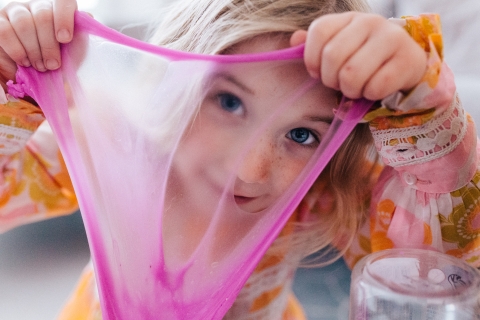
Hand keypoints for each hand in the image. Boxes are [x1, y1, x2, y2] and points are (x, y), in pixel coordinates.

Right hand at [0, 0, 76, 87]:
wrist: (40, 77)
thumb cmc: (60, 61)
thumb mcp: (74, 52)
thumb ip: (81, 36)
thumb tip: (87, 17)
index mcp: (58, 9)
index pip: (62, 1)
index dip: (64, 18)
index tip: (65, 40)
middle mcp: (36, 6)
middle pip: (42, 16)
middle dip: (49, 45)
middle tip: (52, 65)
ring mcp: (16, 12)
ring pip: (23, 23)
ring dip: (33, 49)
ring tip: (39, 66)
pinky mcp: (0, 22)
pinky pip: (4, 32)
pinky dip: (16, 50)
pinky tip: (24, 62)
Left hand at [290, 12, 427, 100]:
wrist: (405, 64)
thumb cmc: (364, 59)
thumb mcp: (338, 49)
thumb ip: (315, 46)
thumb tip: (294, 39)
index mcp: (348, 18)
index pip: (319, 31)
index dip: (312, 59)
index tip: (317, 73)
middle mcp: (370, 22)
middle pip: (333, 56)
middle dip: (331, 79)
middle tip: (339, 84)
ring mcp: (391, 38)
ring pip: (352, 74)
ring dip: (350, 90)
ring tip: (356, 88)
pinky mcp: (408, 59)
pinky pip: (376, 86)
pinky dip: (370, 95)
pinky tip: (374, 89)